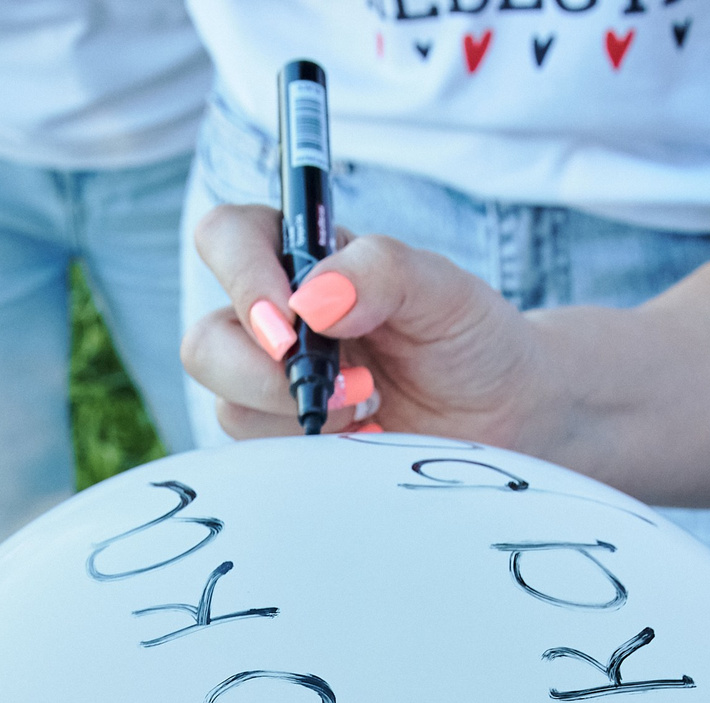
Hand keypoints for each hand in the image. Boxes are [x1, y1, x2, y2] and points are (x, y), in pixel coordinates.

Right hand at [180, 203, 548, 444]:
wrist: (504, 414)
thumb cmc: (470, 337)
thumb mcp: (444, 289)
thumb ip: (381, 271)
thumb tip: (311, 300)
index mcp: (301, 258)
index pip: (226, 239)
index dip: (241, 277)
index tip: (292, 324)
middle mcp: (275, 319)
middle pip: (205, 342)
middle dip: (264, 373)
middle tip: (350, 385)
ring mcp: (274, 386)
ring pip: (227, 406)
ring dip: (300, 414)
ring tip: (373, 407)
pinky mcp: (287, 443)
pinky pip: (262, 456)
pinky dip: (313, 454)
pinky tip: (365, 440)